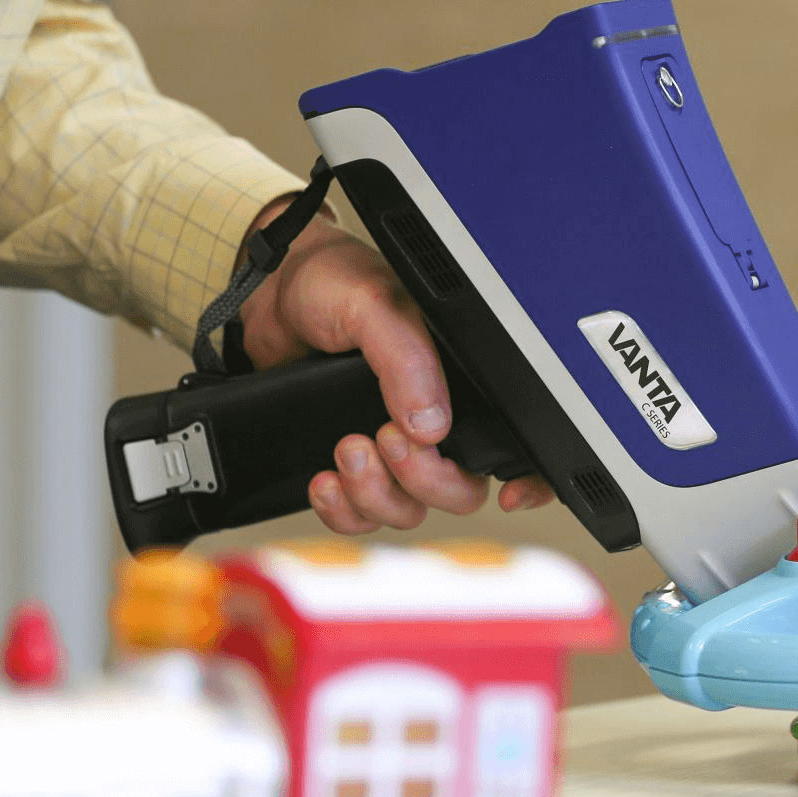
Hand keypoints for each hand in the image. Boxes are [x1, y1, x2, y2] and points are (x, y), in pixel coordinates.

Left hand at [237, 200, 553, 532]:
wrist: (268, 294)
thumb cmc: (331, 281)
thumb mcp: (374, 304)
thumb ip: (407, 359)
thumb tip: (432, 423)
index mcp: (461, 376)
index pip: (515, 439)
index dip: (529, 479)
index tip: (509, 493)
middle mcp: (436, 416)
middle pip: (460, 490)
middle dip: (423, 480)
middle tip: (386, 438)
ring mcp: (394, 445)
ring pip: (409, 509)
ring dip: (376, 495)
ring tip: (346, 449)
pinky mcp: (352, 463)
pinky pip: (361, 515)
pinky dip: (342, 509)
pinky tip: (324, 479)